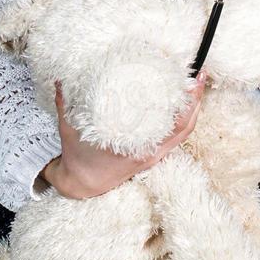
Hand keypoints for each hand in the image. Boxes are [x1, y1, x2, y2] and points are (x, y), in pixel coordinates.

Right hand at [42, 70, 208, 198]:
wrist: (81, 184)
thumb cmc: (78, 156)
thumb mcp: (68, 128)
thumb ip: (65, 101)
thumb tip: (60, 78)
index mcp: (133, 146)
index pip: (170, 123)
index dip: (184, 102)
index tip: (187, 79)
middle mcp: (149, 152)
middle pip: (185, 126)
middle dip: (195, 100)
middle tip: (199, 75)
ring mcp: (153, 155)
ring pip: (184, 132)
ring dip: (193, 109)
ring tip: (196, 85)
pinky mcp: (152, 156)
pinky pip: (175, 138)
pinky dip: (183, 121)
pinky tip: (183, 104)